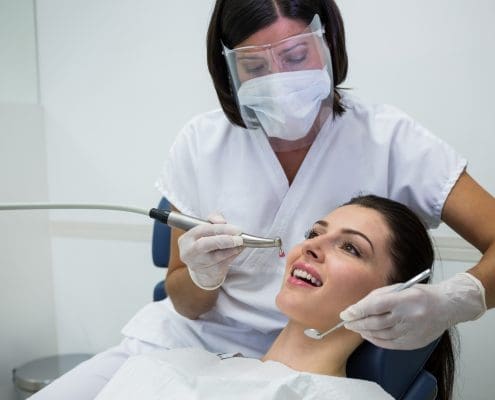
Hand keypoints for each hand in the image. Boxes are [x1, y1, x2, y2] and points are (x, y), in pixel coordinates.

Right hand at [178, 212, 243, 289]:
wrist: (201, 268)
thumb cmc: (205, 242)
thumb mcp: (206, 229)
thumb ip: (213, 220)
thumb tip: (222, 222)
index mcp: (186, 239)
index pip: (202, 230)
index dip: (220, 228)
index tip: (235, 229)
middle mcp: (189, 252)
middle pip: (205, 245)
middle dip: (224, 240)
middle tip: (239, 238)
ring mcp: (198, 264)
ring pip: (217, 256)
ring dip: (232, 248)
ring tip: (240, 243)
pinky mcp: (209, 273)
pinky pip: (224, 263)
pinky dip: (233, 255)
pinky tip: (237, 250)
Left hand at [340, 272, 485, 349]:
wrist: (447, 307)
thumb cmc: (421, 294)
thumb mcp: (399, 288)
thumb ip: (378, 297)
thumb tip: (358, 308)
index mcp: (405, 299)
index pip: (376, 306)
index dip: (358, 311)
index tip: (346, 314)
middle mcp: (409, 316)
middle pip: (376, 322)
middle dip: (358, 323)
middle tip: (348, 322)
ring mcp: (412, 331)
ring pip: (381, 335)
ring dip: (365, 332)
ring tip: (356, 328)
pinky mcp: (414, 342)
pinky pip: (390, 344)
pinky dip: (376, 340)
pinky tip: (369, 335)